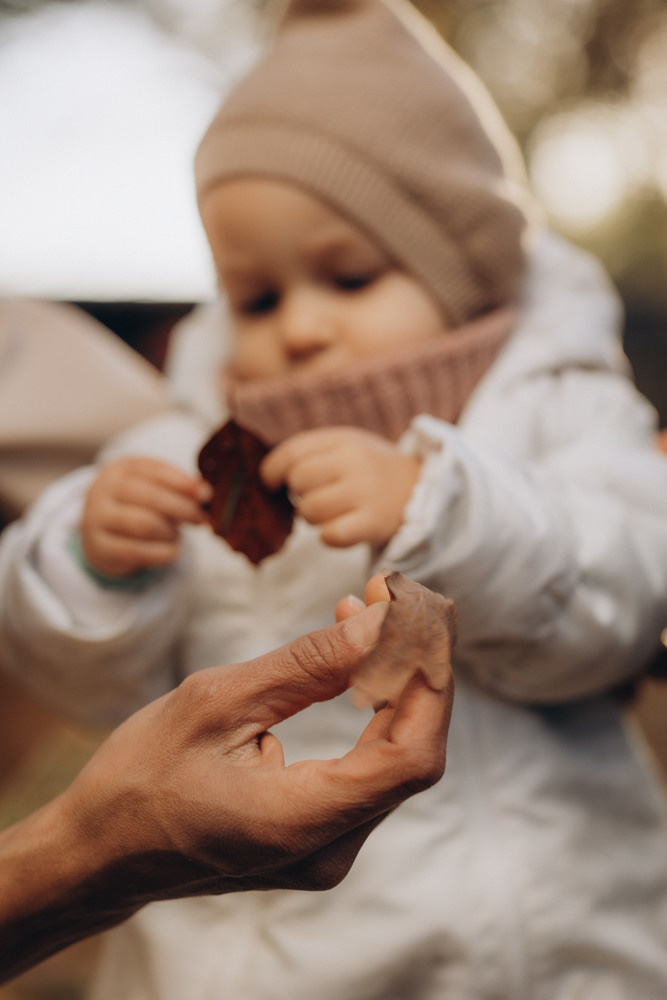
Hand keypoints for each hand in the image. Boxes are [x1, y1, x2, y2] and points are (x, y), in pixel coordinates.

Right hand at [0, 587, 452, 979]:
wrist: (99, 850)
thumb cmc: (141, 776)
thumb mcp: (217, 702)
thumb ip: (308, 665)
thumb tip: (381, 621)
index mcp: (302, 823)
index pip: (412, 752)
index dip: (427, 676)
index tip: (413, 608)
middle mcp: (330, 849)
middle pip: (412, 750)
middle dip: (413, 665)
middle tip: (392, 593)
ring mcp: (328, 849)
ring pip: (394, 756)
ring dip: (391, 680)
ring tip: (366, 608)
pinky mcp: (319, 835)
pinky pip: (367, 767)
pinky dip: (369, 708)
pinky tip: (351, 658)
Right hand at [80, 456, 212, 576]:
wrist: (101, 533)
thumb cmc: (137, 506)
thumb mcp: (153, 488)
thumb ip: (177, 488)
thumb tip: (204, 493)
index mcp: (121, 469)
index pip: (154, 470)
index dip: (182, 482)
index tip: (206, 494)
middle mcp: (104, 489)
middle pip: (148, 497)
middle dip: (181, 508)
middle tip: (200, 519)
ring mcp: (97, 518)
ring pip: (142, 524)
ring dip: (169, 531)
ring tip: (178, 535)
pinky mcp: (99, 547)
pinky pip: (135, 551)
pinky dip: (161, 553)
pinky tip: (173, 552)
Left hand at [261, 427, 420, 547]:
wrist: (419, 488)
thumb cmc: (368, 469)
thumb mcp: (345, 446)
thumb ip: (309, 452)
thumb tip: (267, 476)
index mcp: (343, 440)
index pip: (292, 452)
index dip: (273, 469)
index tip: (271, 481)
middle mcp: (355, 462)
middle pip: (299, 481)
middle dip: (298, 493)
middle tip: (314, 495)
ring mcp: (365, 493)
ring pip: (310, 510)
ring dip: (311, 516)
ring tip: (329, 512)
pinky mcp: (373, 523)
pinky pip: (330, 535)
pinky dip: (328, 536)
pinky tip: (339, 528)